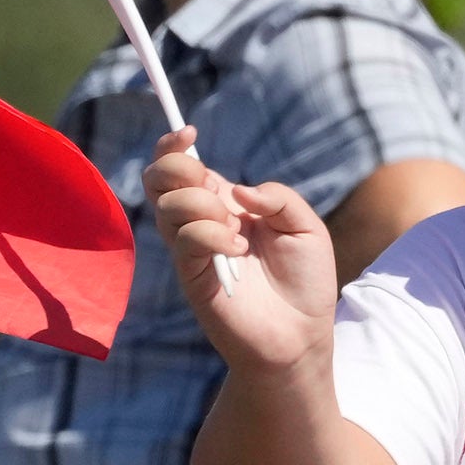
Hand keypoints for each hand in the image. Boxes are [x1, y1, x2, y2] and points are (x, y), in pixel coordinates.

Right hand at [143, 129, 333, 373]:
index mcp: (225, 204)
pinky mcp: (192, 275)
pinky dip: (212, 234)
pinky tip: (238, 249)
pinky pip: (185, 240)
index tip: (189, 131)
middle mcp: (202, 222)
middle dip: (176, 167)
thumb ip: (278, 198)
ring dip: (202, 206)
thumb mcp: (306, 226)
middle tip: (211, 187)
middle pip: (158, 179)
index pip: (182, 166)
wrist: (303, 333)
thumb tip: (238, 191)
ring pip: (168, 206)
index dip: (173, 145)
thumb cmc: (305, 280)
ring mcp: (193, 249)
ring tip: (238, 231)